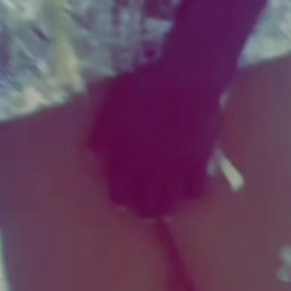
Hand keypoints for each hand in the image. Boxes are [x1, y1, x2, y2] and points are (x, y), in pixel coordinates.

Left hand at [90, 63, 223, 218]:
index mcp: (128, 154)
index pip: (120, 191)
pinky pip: (196, 191)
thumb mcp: (116, 99)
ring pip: (170, 203)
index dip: (121, 198)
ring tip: (167, 211)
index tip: (122, 200)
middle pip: (146, 204)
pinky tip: (190, 191)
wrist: (187, 80)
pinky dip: (192, 194)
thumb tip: (92, 150)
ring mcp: (175, 168)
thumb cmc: (148, 85)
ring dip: (166, 209)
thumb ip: (103, 127)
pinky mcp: (198, 164)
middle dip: (143, 210)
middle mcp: (150, 168)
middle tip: (145, 211)